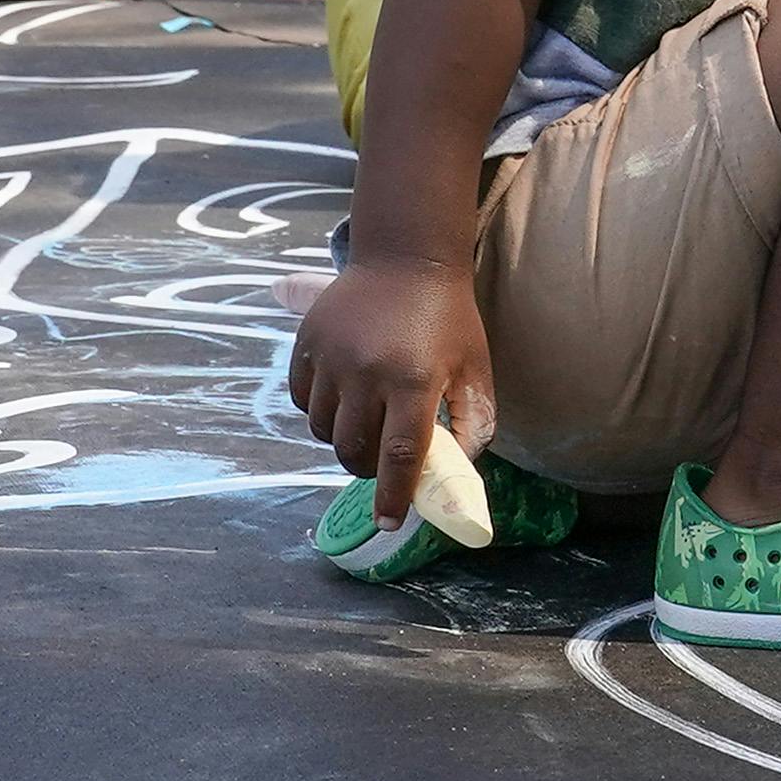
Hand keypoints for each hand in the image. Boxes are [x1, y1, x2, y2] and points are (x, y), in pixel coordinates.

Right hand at [287, 256, 497, 527]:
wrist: (406, 256)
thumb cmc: (449, 319)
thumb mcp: (476, 369)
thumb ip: (474, 424)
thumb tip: (456, 474)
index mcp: (415, 379)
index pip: (400, 455)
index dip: (394, 497)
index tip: (389, 523)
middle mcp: (368, 370)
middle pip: (354, 450)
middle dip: (367, 470)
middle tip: (383, 461)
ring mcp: (332, 355)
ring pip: (324, 431)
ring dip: (344, 441)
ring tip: (366, 423)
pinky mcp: (307, 343)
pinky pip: (304, 400)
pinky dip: (321, 411)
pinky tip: (345, 397)